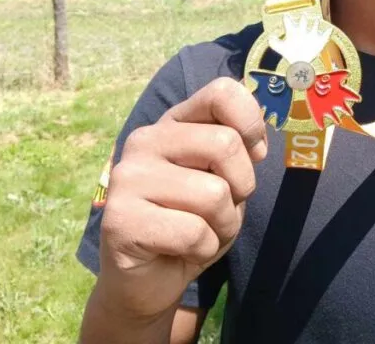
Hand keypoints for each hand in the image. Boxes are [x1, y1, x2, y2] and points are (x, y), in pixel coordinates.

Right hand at [96, 77, 266, 319]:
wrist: (149, 280)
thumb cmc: (193, 222)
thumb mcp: (225, 179)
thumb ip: (237, 150)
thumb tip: (255, 143)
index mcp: (174, 123)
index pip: (221, 92)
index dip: (251, 123)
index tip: (253, 153)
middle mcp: (145, 140)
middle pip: (225, 144)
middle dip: (241, 187)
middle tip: (221, 209)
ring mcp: (127, 178)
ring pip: (214, 194)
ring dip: (223, 225)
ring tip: (199, 233)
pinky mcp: (119, 220)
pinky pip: (194, 233)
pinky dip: (203, 250)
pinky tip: (179, 252)